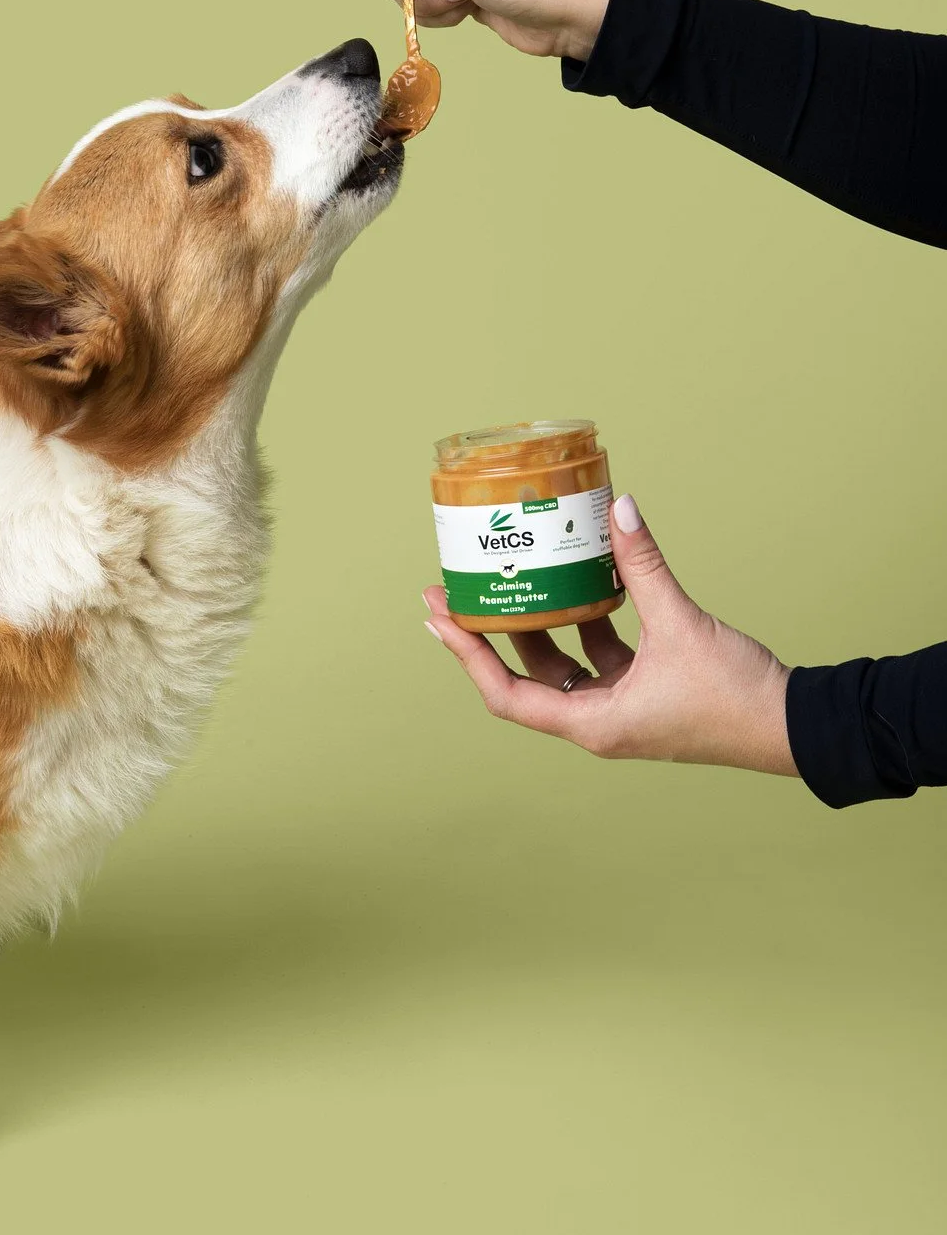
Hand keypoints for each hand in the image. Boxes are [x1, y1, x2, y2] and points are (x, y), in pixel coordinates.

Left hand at [422, 495, 797, 775]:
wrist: (793, 726)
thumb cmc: (735, 695)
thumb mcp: (681, 623)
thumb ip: (644, 566)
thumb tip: (619, 509)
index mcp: (593, 723)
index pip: (507, 694)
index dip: (468, 656)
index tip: (440, 618)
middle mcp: (598, 722)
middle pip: (525, 678)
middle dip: (489, 636)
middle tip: (459, 593)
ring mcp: (621, 710)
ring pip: (563, 666)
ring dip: (538, 625)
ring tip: (513, 581)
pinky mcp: (646, 694)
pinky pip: (600, 658)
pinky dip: (586, 624)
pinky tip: (582, 585)